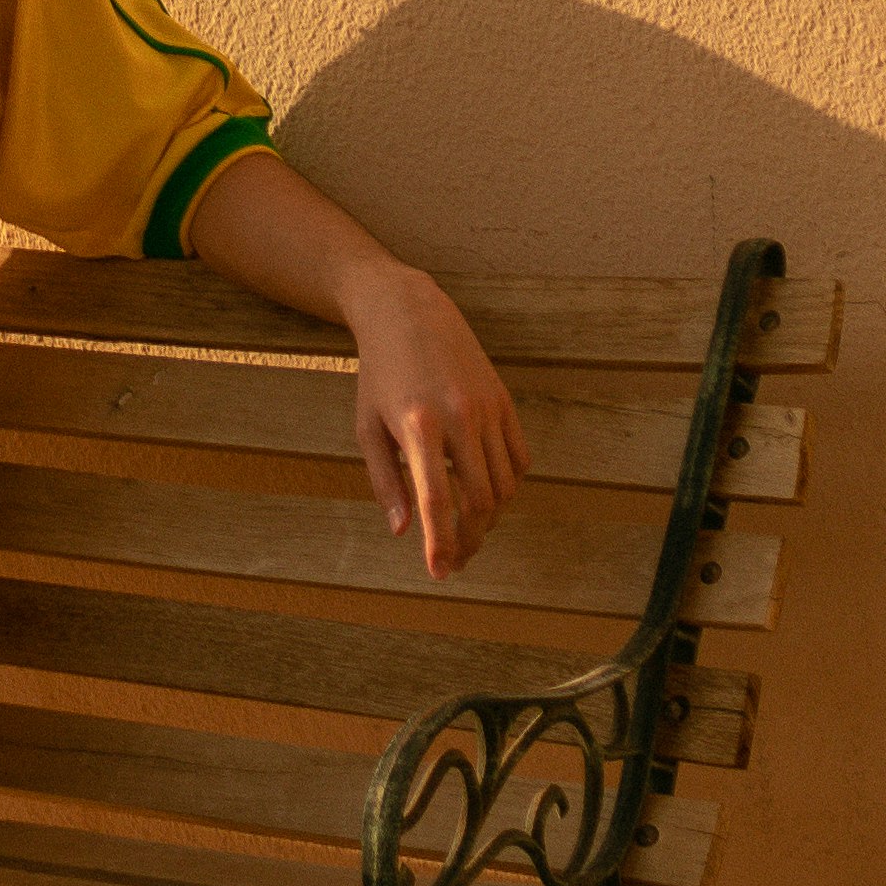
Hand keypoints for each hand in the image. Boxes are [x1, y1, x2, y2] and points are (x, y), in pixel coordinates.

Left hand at [346, 265, 530, 578]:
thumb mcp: (367, 426)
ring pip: (505, 485)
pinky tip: (485, 494)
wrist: (408, 313)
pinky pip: (519, 460)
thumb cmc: (380, 374)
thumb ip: (386, 480)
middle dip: (470, 539)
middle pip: (480, 500)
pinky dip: (507, 486)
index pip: (437, 499)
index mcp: (418, 425)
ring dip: (490, 517)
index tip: (440, 572)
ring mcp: (488, 408)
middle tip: (454, 560)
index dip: (441, 542)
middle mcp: (460, 417)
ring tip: (468, 531)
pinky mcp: (505, 401)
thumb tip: (404, 530)